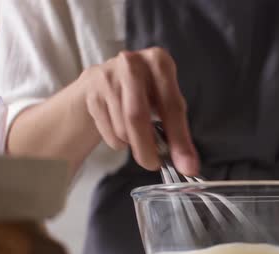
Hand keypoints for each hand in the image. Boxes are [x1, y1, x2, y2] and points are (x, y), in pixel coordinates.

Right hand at [77, 47, 198, 174]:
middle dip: (147, 148)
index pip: (172, 106)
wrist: (104, 82)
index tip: (187, 166)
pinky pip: (107, 130)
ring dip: (132, 142)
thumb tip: (188, 164)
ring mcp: (107, 76)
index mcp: (159, 61)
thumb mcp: (165, 103)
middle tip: (153, 165)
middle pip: (137, 116)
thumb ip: (178, 132)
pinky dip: (118, 141)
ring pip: (121, 127)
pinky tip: (121, 130)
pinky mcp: (91, 91)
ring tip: (137, 136)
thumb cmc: (144, 94)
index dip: (179, 139)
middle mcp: (132, 63)